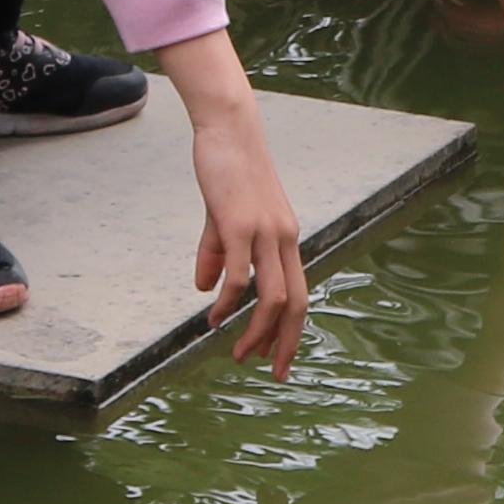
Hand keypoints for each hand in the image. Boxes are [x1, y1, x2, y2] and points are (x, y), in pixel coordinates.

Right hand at [183, 87, 310, 373]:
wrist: (228, 130)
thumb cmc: (228, 171)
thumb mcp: (224, 218)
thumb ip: (216, 254)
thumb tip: (204, 289)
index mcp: (286, 239)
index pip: (299, 294)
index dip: (290, 329)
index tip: (276, 358)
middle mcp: (285, 239)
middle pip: (296, 304)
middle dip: (286, 343)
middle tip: (273, 372)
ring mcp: (265, 233)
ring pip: (273, 297)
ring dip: (257, 332)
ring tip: (238, 354)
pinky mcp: (240, 225)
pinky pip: (240, 277)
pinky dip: (228, 304)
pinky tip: (214, 317)